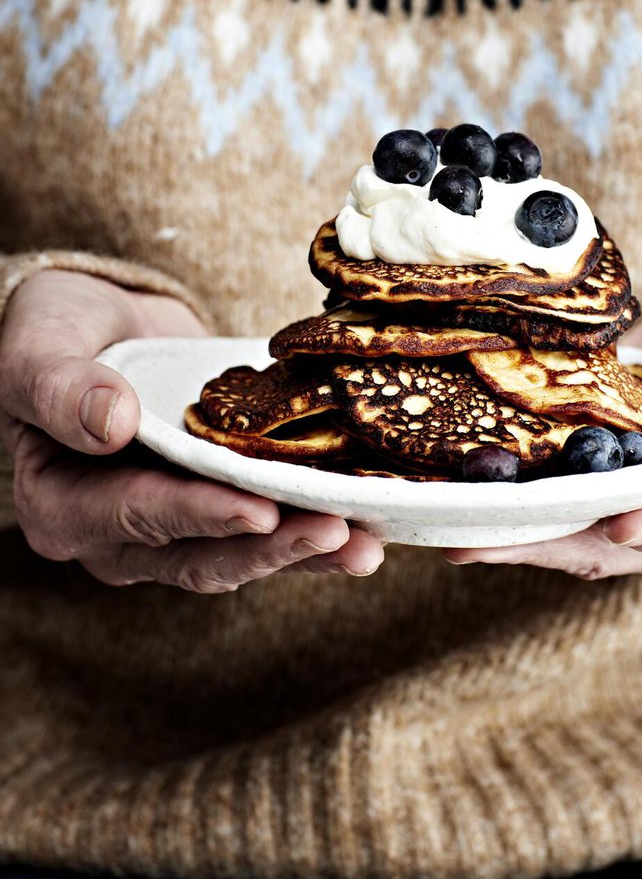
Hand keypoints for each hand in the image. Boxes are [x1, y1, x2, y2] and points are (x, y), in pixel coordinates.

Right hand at [0, 270, 383, 590]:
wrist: (108, 322)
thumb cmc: (61, 332)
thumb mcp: (38, 344)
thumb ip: (57, 386)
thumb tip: (109, 423)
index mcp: (64, 506)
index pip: (137, 517)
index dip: (198, 516)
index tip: (255, 510)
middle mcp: (121, 536)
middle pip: (201, 556)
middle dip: (271, 546)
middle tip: (334, 532)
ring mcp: (177, 528)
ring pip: (244, 555)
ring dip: (305, 552)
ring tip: (364, 545)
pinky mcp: (220, 509)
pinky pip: (269, 530)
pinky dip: (314, 531)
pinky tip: (367, 529)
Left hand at [441, 298, 641, 581]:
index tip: (625, 522)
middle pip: (614, 547)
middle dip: (551, 543)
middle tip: (487, 538)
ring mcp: (623, 506)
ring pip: (566, 529)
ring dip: (510, 528)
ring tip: (452, 522)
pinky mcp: (585, 478)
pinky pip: (545, 490)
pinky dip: (504, 490)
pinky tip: (456, 484)